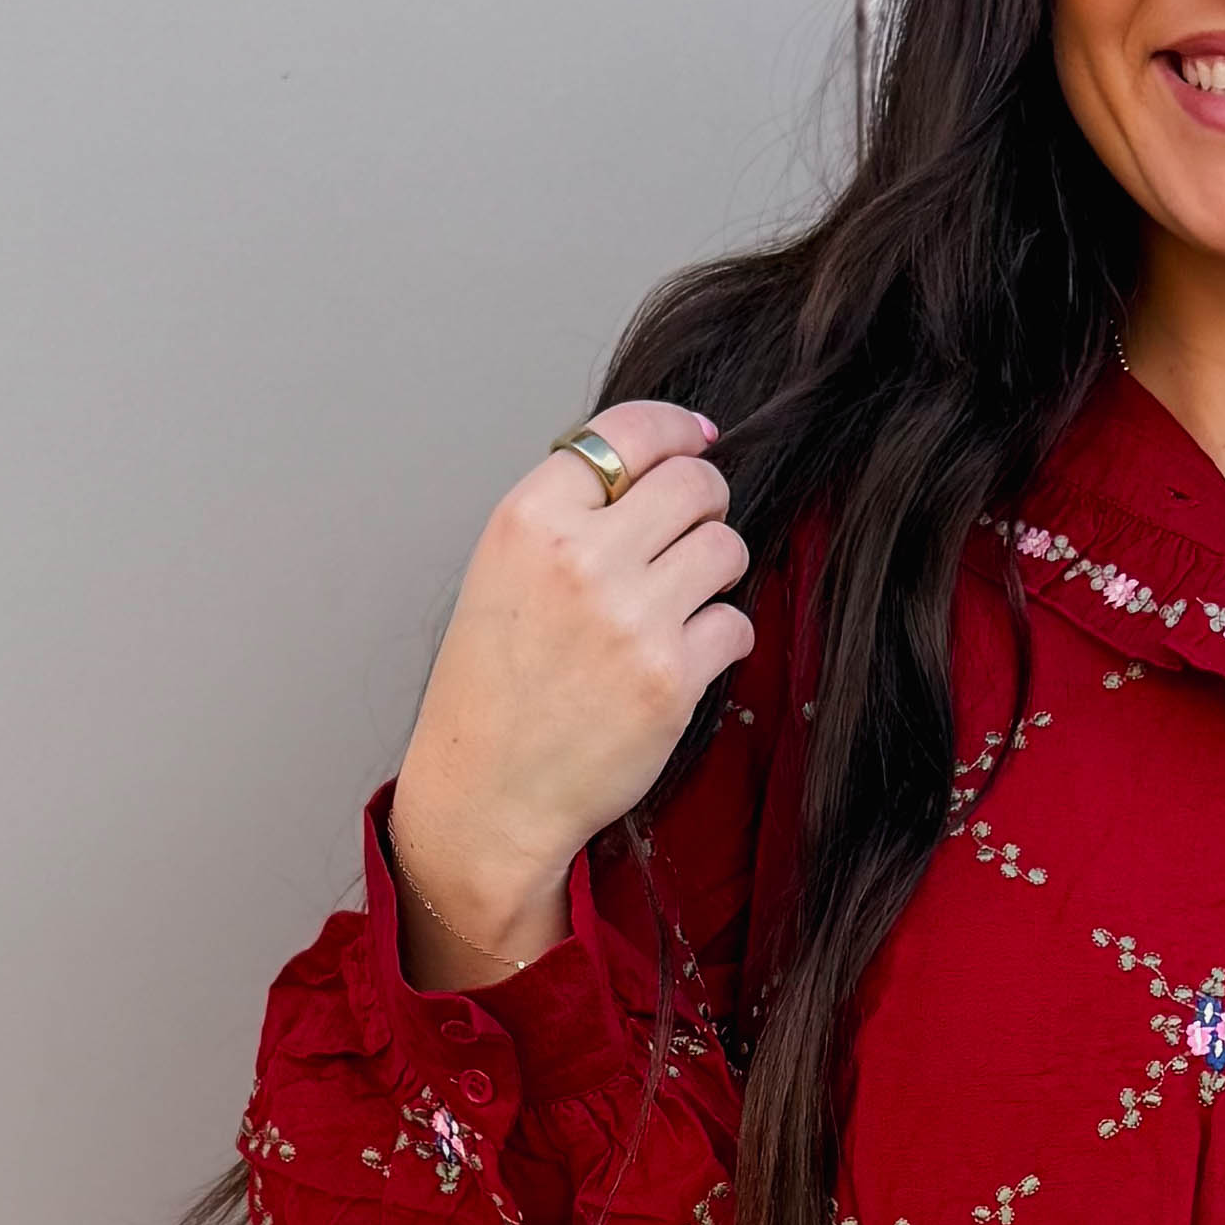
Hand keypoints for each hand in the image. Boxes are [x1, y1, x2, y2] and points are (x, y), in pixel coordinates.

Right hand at [385, 400, 751, 986]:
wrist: (488, 794)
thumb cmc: (493, 687)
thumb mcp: (502, 571)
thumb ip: (570, 513)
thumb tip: (660, 459)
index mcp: (528, 518)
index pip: (627, 431)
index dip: (674, 430)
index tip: (697, 439)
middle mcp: (580, 557)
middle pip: (694, 482)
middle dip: (706, 501)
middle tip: (693, 532)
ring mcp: (630, 618)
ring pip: (727, 547)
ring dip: (719, 568)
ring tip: (687, 598)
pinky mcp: (671, 678)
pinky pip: (736, 624)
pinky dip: (723, 638)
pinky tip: (688, 656)